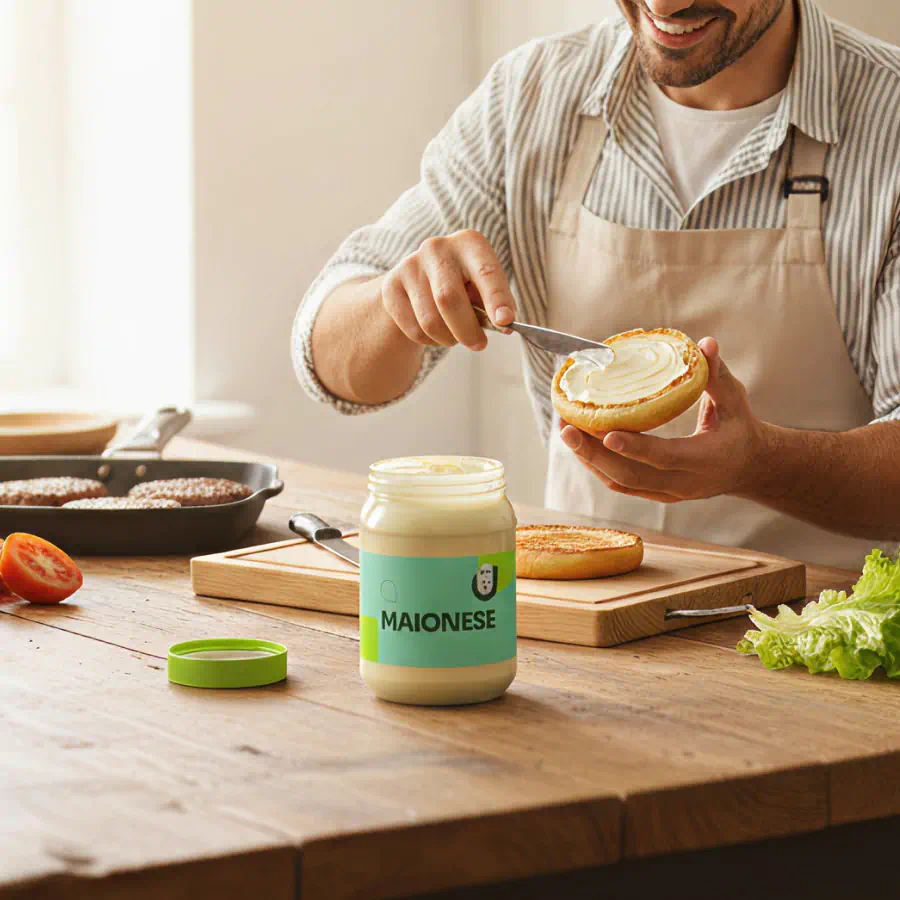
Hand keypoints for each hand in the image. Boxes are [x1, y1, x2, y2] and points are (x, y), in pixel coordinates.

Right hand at [379, 230, 514, 350]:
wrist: (422, 279)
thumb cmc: (464, 284)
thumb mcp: (483, 286)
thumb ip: (495, 302)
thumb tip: (504, 323)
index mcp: (469, 243)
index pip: (485, 272)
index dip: (496, 298)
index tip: (505, 321)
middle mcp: (437, 248)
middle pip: (449, 299)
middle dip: (467, 330)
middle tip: (479, 345)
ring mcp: (410, 266)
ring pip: (430, 320)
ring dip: (448, 338)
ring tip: (456, 335)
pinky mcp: (391, 286)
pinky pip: (413, 329)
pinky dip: (430, 341)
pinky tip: (437, 332)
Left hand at [559, 338, 769, 502]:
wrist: (749, 467)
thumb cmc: (740, 427)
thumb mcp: (734, 399)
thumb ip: (716, 374)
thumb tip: (705, 343)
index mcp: (705, 459)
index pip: (665, 456)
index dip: (635, 447)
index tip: (606, 433)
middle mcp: (683, 482)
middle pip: (630, 474)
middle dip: (593, 453)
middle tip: (566, 427)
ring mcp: (667, 492)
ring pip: (620, 481)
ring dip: (588, 458)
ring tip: (564, 430)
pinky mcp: (656, 493)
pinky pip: (620, 483)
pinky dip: (597, 466)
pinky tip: (579, 444)